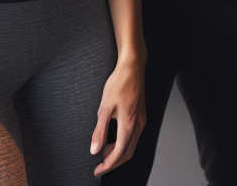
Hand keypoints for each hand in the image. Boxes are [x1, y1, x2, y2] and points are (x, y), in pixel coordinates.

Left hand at [91, 55, 145, 176]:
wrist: (132, 66)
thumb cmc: (119, 83)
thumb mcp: (104, 108)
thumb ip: (100, 131)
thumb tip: (94, 150)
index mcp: (129, 124)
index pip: (119, 153)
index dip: (107, 165)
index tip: (97, 170)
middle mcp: (138, 124)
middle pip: (128, 153)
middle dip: (113, 162)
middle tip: (99, 166)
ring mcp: (141, 118)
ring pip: (132, 144)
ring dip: (118, 153)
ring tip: (103, 152)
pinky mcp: (141, 113)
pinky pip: (134, 135)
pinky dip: (124, 143)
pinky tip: (113, 139)